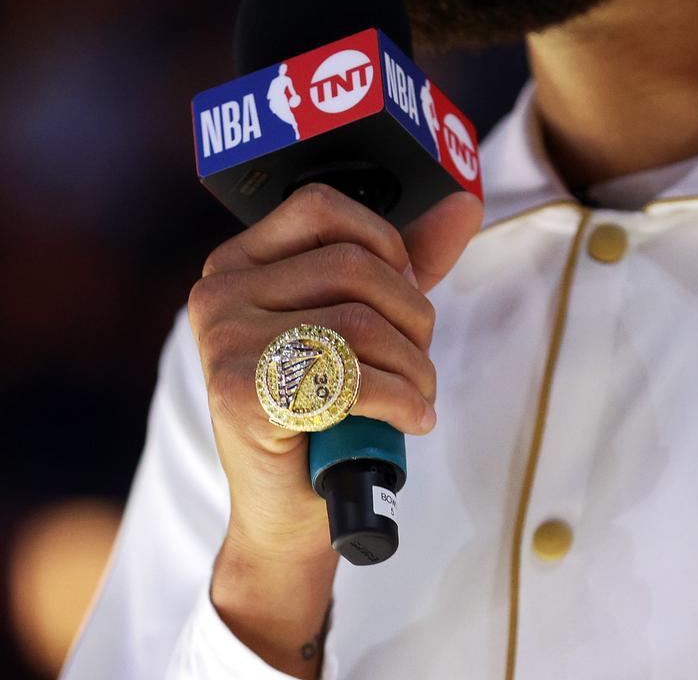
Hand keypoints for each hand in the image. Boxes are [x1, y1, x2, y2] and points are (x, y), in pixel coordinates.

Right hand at [186, 183, 480, 674]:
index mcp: (240, 263)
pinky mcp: (243, 393)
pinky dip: (403, 400)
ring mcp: (225, 342)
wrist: (291, 509)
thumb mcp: (367, 319)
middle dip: (413, 318)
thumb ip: (409, 259)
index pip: (322, 206)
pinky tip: (411, 419)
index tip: (405, 291)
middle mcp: (220, 293)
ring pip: (361, 321)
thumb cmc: (328, 408)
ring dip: (415, 368)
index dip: (386, 244)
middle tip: (418, 362)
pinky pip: (354, 375)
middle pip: (355, 266)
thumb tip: (463, 203)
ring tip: (417, 397)